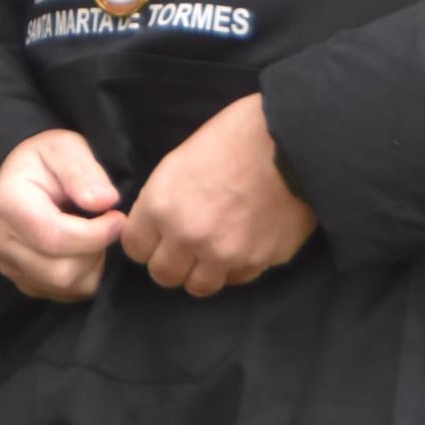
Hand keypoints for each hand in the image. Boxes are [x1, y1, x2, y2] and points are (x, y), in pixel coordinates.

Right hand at [0, 129, 125, 301]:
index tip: (119, 217)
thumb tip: (105, 201)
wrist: (26, 177)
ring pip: (66, 286)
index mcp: (6, 204)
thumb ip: (82, 170)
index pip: (54, 237)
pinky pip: (66, 294)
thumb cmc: (48, 161)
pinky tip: (83, 248)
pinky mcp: (23, 282)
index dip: (95, 234)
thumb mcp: (64, 148)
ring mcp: (8, 266)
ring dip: (92, 263)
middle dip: (94, 250)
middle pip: (61, 271)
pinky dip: (84, 275)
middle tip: (106, 224)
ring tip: (93, 233)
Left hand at [122, 93, 316, 295]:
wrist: (290, 141)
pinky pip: (236, 279)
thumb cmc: (232, 137)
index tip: (156, 236)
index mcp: (162, 205)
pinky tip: (241, 243)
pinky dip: (235, 267)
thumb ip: (163, 201)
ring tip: (212, 250)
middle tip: (184, 246)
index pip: (135, 248)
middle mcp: (188, 236)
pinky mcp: (257, 262)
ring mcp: (224, 254)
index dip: (145, 241)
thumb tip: (157, 227)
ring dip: (202, 271)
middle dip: (170, 262)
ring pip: (199, 286)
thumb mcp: (180, 161)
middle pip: (163, 275)